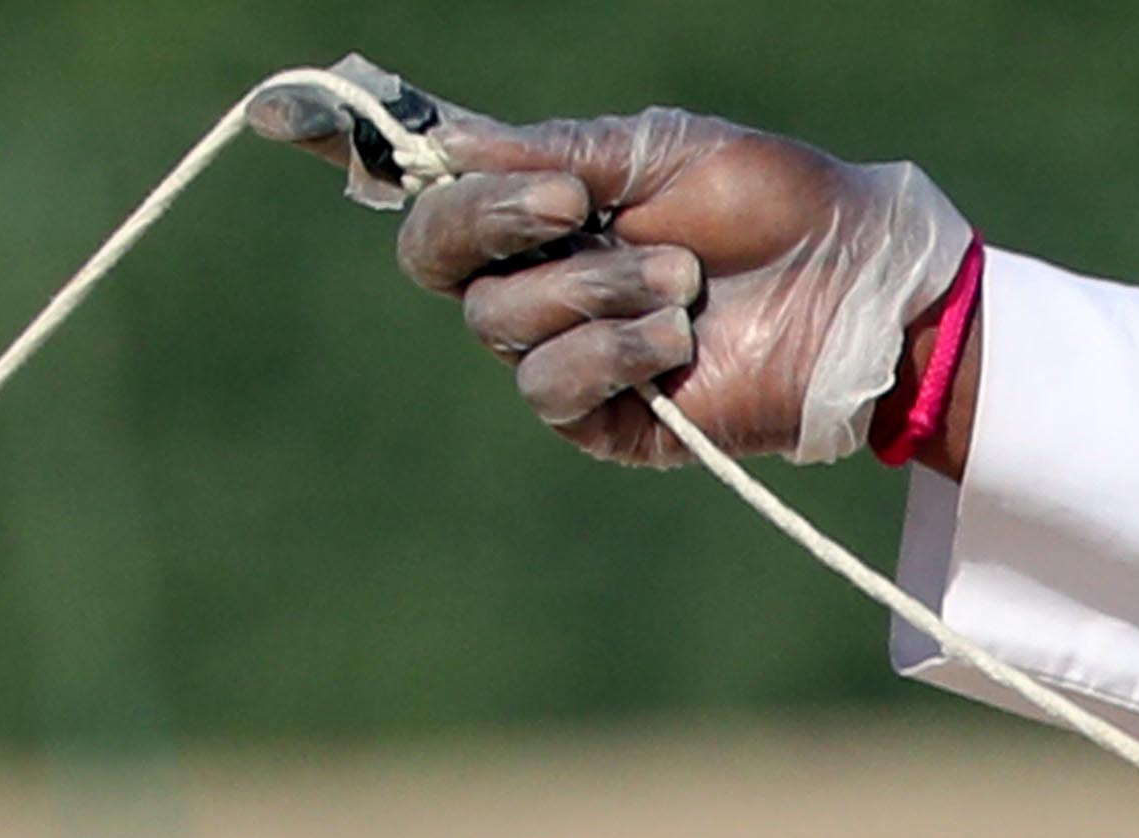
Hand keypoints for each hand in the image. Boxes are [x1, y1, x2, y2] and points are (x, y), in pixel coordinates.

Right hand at [386, 105, 972, 470]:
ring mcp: (563, 351)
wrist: (856, 287)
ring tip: (678, 281)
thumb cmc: (773, 203)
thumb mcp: (656, 151)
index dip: (349, 149)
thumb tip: (442, 143)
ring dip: (589, 289)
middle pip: (434, 257)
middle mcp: (537, 276)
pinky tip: (675, 339)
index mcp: (542, 203)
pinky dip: (609, 351)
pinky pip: (547, 387)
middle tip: (571, 202)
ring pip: (496, 324)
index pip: (430, 183)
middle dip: (493, 220)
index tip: (282, 115)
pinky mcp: (599, 421)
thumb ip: (549, 152)